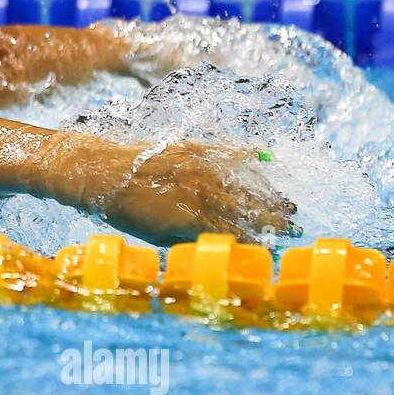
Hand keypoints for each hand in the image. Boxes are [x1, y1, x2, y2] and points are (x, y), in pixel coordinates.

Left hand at [93, 141, 296, 244]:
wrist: (100, 171)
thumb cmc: (123, 211)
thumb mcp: (155, 236)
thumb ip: (188, 240)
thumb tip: (218, 247)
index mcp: (190, 219)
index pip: (235, 233)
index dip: (258, 240)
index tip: (276, 246)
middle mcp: (198, 192)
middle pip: (246, 208)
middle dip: (273, 218)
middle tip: (294, 224)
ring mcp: (197, 166)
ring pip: (242, 182)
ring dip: (267, 193)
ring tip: (287, 202)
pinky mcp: (191, 147)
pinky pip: (226, 152)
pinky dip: (247, 157)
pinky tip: (264, 159)